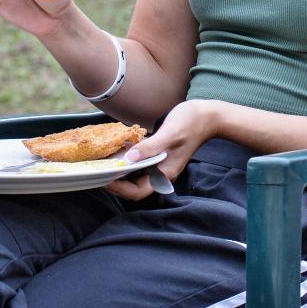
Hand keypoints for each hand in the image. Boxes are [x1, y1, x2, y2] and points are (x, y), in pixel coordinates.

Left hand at [104, 100, 218, 200]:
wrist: (208, 116)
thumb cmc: (191, 123)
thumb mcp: (170, 133)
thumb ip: (151, 147)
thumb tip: (129, 158)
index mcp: (164, 173)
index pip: (137, 192)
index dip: (119, 189)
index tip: (104, 179)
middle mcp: (161, 172)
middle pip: (133, 187)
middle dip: (116, 182)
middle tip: (98, 171)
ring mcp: (160, 164)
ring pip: (135, 175)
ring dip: (120, 171)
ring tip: (103, 162)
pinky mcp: (158, 155)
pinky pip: (139, 163)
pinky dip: (127, 160)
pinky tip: (117, 151)